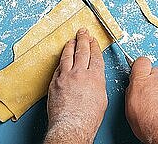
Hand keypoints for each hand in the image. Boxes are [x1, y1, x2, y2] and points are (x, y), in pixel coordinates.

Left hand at [44, 29, 107, 143]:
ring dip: (70, 45)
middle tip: (83, 32)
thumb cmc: (88, 119)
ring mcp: (66, 76)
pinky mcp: (55, 82)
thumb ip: (97, 83)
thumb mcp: (102, 99)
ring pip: (68, 55)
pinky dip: (62, 60)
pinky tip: (63, 57)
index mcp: (95, 77)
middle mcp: (80, 73)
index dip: (94, 46)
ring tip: (72, 40)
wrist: (72, 126)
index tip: (93, 41)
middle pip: (82, 51)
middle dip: (83, 39)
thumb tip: (93, 77)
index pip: (95, 56)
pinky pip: (59, 67)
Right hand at [125, 57, 157, 143]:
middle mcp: (156, 82)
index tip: (138, 69)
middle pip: (155, 71)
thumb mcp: (130, 109)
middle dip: (152, 78)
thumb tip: (133, 90)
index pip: (141, 62)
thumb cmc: (148, 124)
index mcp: (141, 82)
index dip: (140, 65)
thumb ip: (132, 93)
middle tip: (148, 89)